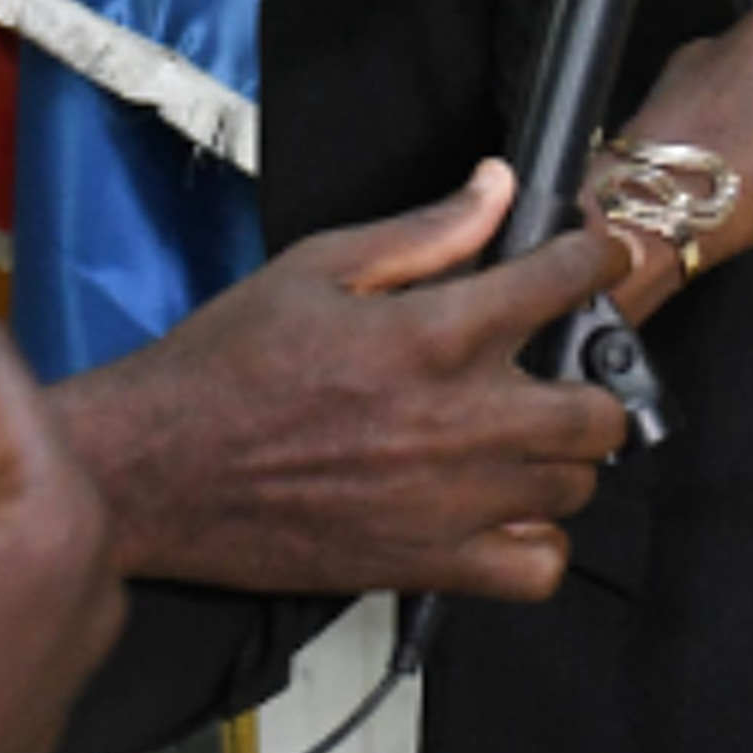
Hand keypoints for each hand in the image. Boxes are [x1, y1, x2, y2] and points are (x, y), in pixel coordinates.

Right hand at [52, 160, 634, 596]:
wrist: (151, 471)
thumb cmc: (224, 362)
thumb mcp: (316, 267)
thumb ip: (424, 231)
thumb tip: (499, 183)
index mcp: (435, 334)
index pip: (566, 284)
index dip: (594, 260)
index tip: (590, 260)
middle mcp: (460, 420)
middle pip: (601, 411)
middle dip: (594, 381)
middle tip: (557, 368)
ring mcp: (449, 501)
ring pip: (576, 487)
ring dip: (564, 459)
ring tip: (524, 436)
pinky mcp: (424, 564)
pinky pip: (534, 569)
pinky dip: (536, 543)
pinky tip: (505, 510)